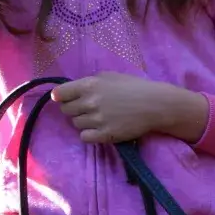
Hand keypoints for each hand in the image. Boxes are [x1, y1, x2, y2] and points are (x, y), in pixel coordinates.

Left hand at [52, 72, 207, 144]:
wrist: (154, 104)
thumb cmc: (133, 86)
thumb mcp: (109, 76)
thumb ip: (89, 83)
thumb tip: (70, 90)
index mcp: (89, 85)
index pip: (60, 94)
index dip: (60, 97)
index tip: (62, 99)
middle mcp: (89, 102)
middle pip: (66, 111)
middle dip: (73, 109)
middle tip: (85, 109)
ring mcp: (97, 120)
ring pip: (75, 124)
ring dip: (83, 122)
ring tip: (97, 118)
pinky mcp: (105, 135)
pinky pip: (84, 137)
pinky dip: (89, 134)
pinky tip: (98, 129)